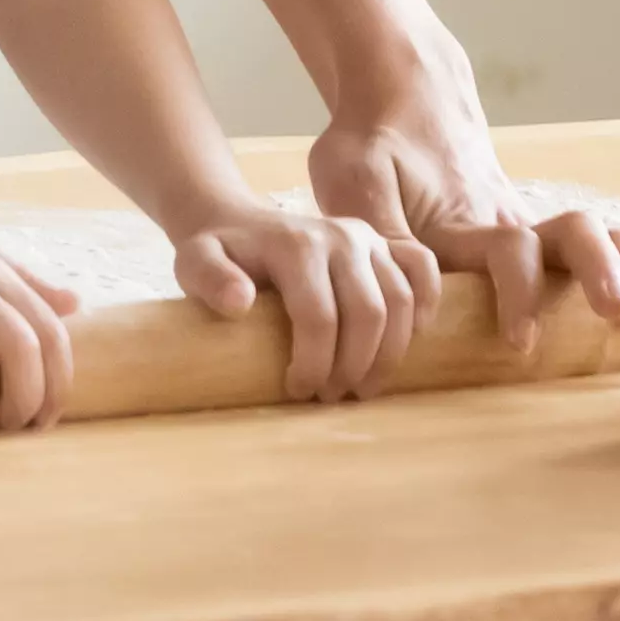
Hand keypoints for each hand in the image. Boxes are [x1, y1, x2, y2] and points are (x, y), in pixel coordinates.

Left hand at [167, 196, 438, 400]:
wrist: (240, 223)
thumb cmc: (219, 252)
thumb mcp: (194, 261)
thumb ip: (208, 279)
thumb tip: (238, 304)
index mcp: (297, 245)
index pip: (319, 315)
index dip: (314, 362)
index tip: (298, 391)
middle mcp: (341, 237)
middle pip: (367, 313)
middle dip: (353, 365)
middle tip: (331, 397)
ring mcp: (368, 239)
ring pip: (400, 301)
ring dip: (388, 354)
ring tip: (361, 387)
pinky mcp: (385, 244)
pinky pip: (422, 273)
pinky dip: (425, 308)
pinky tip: (408, 344)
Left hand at [309, 30, 619, 358]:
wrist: (406, 92)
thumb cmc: (372, 142)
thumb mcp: (351, 179)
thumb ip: (375, 229)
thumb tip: (403, 284)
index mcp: (465, 219)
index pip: (510, 250)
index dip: (519, 292)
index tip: (522, 340)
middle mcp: (513, 220)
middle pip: (584, 239)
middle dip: (612, 281)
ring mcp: (536, 225)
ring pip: (607, 244)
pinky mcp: (542, 235)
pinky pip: (606, 243)